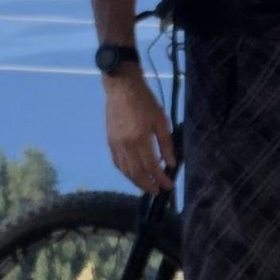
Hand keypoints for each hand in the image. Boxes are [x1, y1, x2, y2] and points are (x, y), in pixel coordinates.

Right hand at [102, 73, 176, 192]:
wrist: (121, 87)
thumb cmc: (145, 101)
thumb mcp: (161, 120)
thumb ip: (166, 144)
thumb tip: (171, 163)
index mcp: (139, 138)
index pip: (151, 166)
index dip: (160, 179)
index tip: (169, 185)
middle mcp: (125, 145)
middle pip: (136, 173)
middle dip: (148, 185)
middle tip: (158, 191)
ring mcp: (114, 144)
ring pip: (125, 170)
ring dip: (136, 182)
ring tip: (148, 186)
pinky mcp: (109, 141)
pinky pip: (117, 163)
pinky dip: (126, 172)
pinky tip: (134, 174)